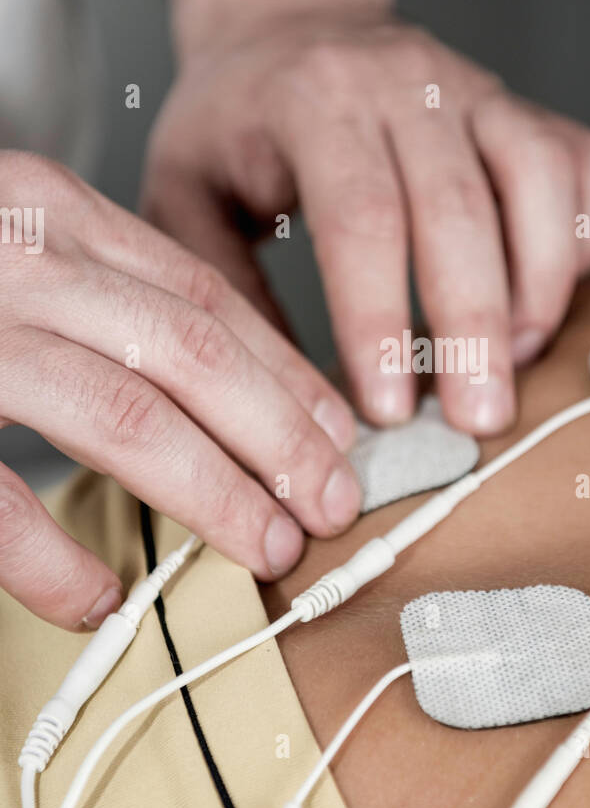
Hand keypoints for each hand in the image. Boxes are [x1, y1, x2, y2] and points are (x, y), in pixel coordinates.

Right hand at [0, 153, 360, 628]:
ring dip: (209, 492)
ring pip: (119, 414)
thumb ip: (96, 286)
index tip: (338, 435)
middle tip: (331, 504)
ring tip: (262, 548)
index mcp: (46, 208)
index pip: (204, 296)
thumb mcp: (11, 236)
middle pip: (188, 353)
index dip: (284, 374)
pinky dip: (47, 555)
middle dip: (278, 438)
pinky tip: (96, 599)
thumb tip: (215, 378)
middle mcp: (10, 253)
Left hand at [143, 0, 589, 435]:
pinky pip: (582, 164)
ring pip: (540, 177)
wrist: (289, 14)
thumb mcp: (184, 193)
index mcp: (314, 101)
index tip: (388, 410)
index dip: (380, 320)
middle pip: (460, 209)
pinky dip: (582, 235)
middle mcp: (406, 83)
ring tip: (518, 363)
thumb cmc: (233, 120)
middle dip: (473, 327)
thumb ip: (225, 287)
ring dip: (541, 283)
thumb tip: (285, 397)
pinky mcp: (522, 103)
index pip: (361, 217)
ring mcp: (475, 88)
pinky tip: (547, 295)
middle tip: (479, 420)